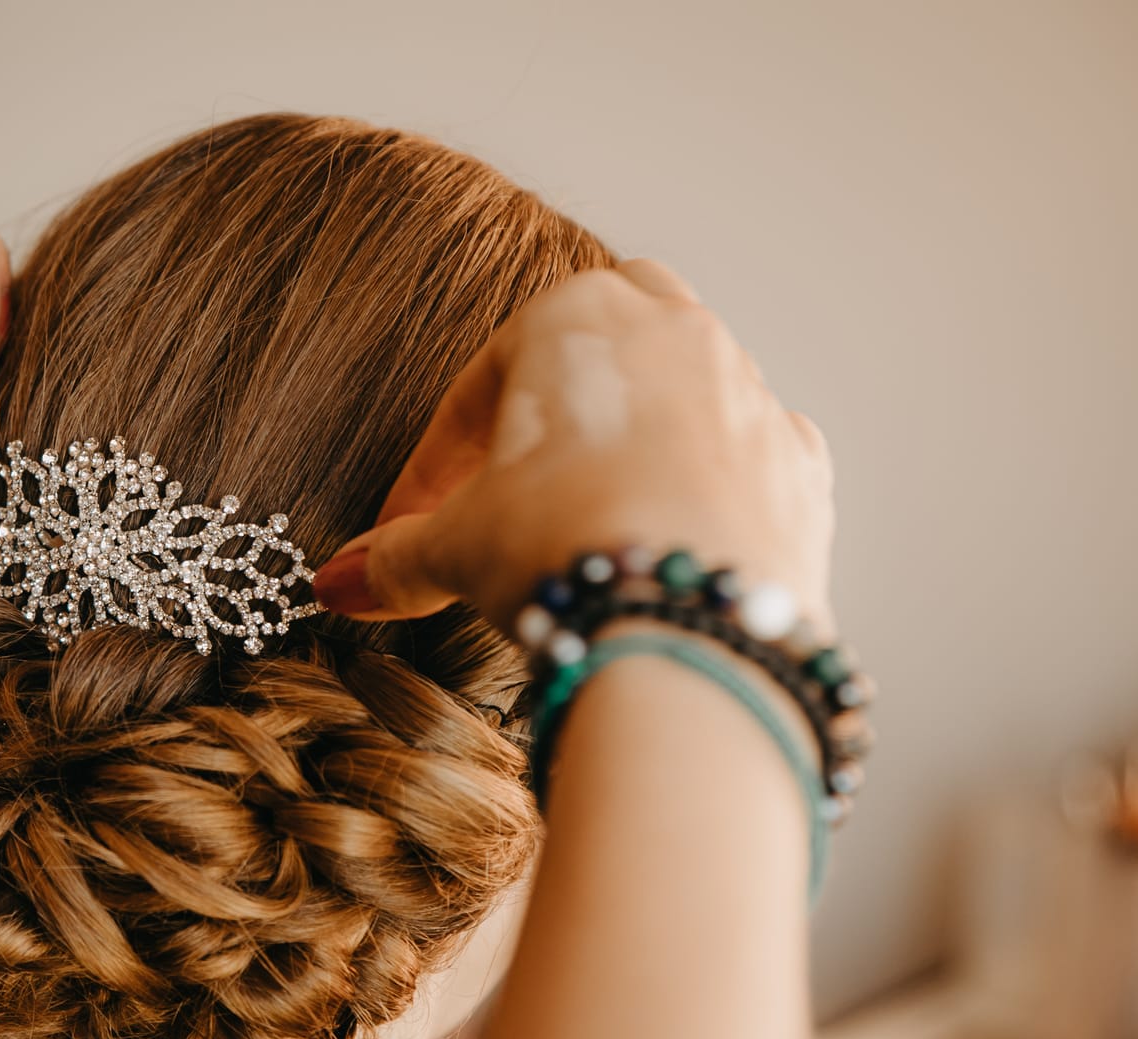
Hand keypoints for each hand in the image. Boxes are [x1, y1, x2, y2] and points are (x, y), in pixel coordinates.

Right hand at [312, 259, 833, 634]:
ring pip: (688, 384)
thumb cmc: (561, 548)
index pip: (484, 379)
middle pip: (608, 330)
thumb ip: (396, 559)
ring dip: (639, 433)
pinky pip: (748, 452)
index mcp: (575, 314)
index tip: (414, 522)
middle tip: (514, 479)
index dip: (438, 458)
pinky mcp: (800, 464)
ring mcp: (749, 392)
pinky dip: (709, 482)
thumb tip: (337, 585)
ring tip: (593, 513)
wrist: (688, 625)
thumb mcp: (455, 551)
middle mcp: (676, 333)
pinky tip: (674, 538)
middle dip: (561, 392)